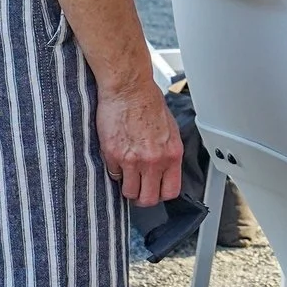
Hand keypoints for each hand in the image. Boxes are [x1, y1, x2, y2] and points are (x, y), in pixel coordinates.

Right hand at [96, 80, 183, 205]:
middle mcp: (154, 160)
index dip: (160, 194)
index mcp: (172, 154)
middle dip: (142, 197)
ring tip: (126, 174)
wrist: (129, 88)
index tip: (154, 191)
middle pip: (148, 199)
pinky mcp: (114, 155)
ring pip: (129, 192)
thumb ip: (167, 152)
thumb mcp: (169, 129)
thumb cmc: (148, 102)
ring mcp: (133, 160)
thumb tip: (164, 168)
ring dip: (126, 186)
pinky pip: (114, 175)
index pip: (170, 191)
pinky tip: (116, 157)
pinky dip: (114, 170)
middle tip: (137, 189)